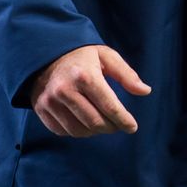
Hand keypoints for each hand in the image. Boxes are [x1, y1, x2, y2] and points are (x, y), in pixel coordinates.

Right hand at [29, 44, 151, 137]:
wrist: (46, 55)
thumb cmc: (82, 56)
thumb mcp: (106, 56)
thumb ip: (126, 74)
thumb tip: (145, 91)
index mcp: (85, 75)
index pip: (109, 106)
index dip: (123, 119)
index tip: (132, 127)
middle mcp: (65, 90)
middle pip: (95, 122)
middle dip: (111, 127)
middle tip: (118, 125)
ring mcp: (50, 101)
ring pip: (79, 131)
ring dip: (95, 131)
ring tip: (104, 123)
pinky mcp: (41, 109)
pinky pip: (63, 131)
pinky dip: (78, 131)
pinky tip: (85, 122)